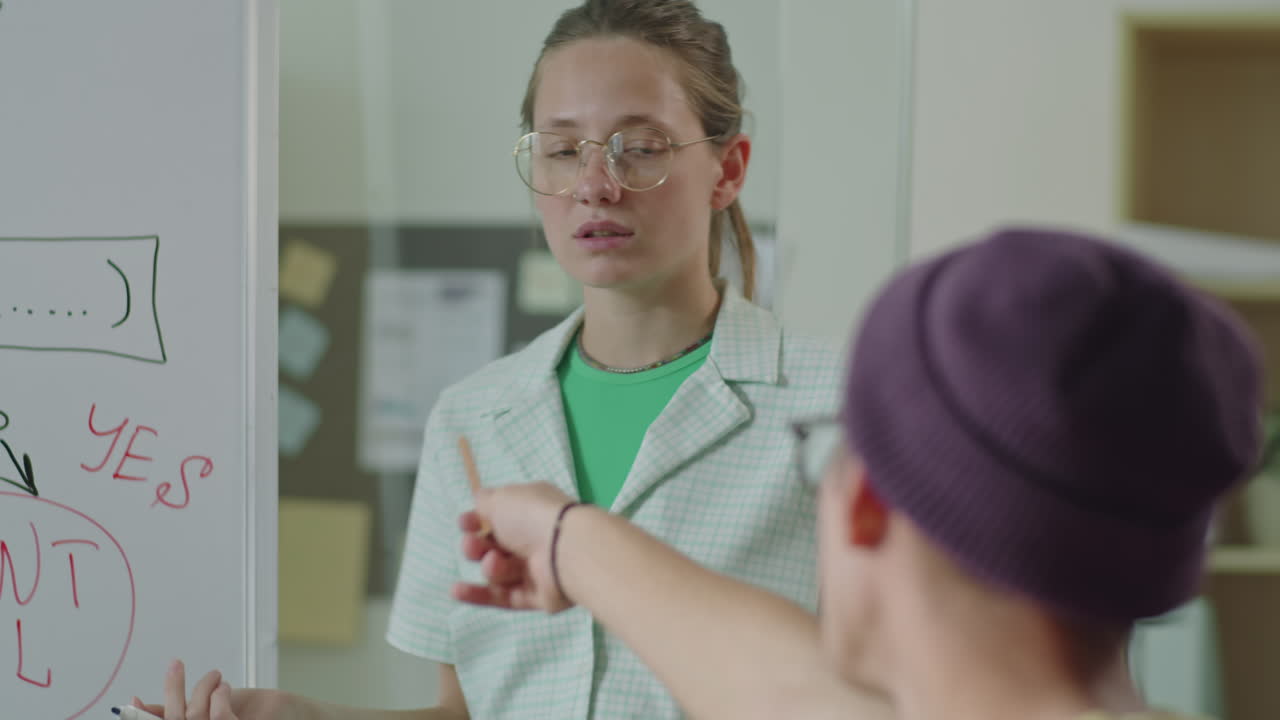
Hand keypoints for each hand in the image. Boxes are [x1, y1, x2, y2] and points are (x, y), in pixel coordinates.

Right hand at [129, 659, 300, 719]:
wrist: (292, 718)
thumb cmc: (252, 715)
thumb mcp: (213, 713)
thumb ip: (186, 711)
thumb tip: (148, 705)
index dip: (142, 716)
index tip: (132, 699)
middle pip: (175, 719)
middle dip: (172, 689)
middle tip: (175, 663)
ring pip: (194, 715)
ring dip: (204, 689)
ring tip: (217, 677)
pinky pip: (219, 717)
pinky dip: (219, 697)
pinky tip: (225, 688)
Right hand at [452, 482, 580, 612]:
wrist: (565, 551)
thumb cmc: (532, 517)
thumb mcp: (503, 499)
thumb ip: (486, 501)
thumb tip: (479, 498)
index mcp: (530, 511)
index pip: (498, 517)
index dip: (477, 520)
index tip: (465, 523)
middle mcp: (534, 539)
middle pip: (494, 546)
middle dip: (476, 545)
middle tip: (474, 545)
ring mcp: (536, 569)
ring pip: (497, 571)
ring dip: (489, 566)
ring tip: (495, 562)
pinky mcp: (536, 596)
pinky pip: (502, 597)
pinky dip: (479, 595)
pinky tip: (457, 591)